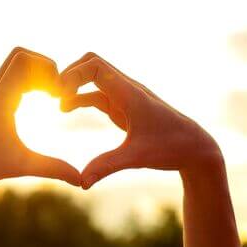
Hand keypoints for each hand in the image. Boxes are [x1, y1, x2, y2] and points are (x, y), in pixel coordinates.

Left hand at [0, 47, 81, 191]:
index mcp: (0, 99)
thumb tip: (81, 180)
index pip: (24, 60)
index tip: (58, 95)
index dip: (48, 69)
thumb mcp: (19, 166)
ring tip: (48, 98)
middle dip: (44, 67)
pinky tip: (33, 106)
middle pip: (20, 55)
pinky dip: (25, 83)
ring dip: (34, 74)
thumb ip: (52, 169)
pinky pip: (8, 79)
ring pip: (12, 65)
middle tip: (56, 92)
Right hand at [59, 52, 222, 188]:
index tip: (59, 94)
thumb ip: (107, 166)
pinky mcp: (124, 108)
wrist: (194, 148)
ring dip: (73, 86)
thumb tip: (81, 183)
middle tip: (52, 94)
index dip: (73, 74)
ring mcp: (125, 97)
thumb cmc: (171, 148)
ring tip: (56, 104)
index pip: (95, 65)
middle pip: (92, 63)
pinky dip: (80, 97)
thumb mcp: (137, 158)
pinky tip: (66, 109)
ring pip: (93, 78)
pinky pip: (97, 94)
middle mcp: (127, 89)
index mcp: (129, 93)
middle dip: (70, 74)